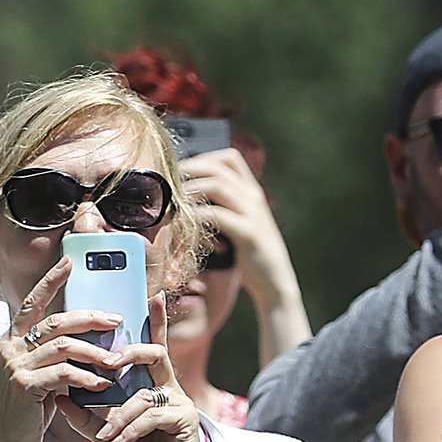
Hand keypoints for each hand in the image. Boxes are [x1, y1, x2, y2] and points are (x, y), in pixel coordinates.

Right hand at [0, 259, 123, 441]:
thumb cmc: (27, 413)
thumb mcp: (38, 377)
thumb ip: (53, 356)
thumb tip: (86, 339)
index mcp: (12, 341)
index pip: (32, 303)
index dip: (50, 281)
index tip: (69, 261)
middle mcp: (9, 348)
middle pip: (55, 321)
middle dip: (90, 318)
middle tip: (116, 321)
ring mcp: (15, 366)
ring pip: (63, 346)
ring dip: (95, 352)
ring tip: (118, 361)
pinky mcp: (24, 386)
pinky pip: (63, 374)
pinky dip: (86, 378)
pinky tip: (103, 385)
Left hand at [68, 298, 215, 441]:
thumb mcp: (106, 435)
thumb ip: (85, 415)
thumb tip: (58, 395)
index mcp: (150, 386)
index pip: (149, 347)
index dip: (153, 322)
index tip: (150, 295)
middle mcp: (169, 388)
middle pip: (154, 353)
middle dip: (130, 353)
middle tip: (109, 363)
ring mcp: (180, 404)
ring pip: (146, 392)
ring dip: (120, 415)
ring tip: (107, 436)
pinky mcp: (186, 421)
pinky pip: (153, 415)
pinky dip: (131, 428)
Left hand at [178, 147, 297, 302]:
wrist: (275, 283)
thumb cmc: (251, 256)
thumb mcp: (239, 225)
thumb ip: (222, 209)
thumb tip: (190, 198)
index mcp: (252, 192)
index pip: (229, 158)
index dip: (203, 159)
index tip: (181, 173)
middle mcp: (254, 197)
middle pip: (219, 166)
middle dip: (189, 170)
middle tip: (167, 184)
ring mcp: (253, 213)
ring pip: (217, 185)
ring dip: (189, 190)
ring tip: (172, 201)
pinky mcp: (247, 233)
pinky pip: (216, 214)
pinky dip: (195, 216)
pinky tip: (183, 225)